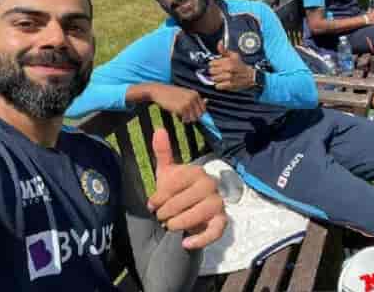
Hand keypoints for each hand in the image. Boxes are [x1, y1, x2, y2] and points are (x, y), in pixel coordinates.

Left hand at [147, 129, 226, 249]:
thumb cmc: (175, 192)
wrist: (185, 214)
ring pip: (202, 212)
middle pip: (189, 198)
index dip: (161, 194)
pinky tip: (185, 243)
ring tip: (170, 226)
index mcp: (196, 171)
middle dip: (169, 210)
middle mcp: (210, 184)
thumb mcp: (166, 174)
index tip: (152, 204)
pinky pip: (216, 231)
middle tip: (160, 217)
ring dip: (181, 222)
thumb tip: (159, 129)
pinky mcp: (222, 221)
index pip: (177, 181)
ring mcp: (218, 203)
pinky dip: (201, 239)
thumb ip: (163, 152)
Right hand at [149, 84, 206, 123]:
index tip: (189, 113)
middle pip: (199, 116)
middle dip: (192, 117)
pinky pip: (185, 120)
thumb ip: (196, 99)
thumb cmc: (172, 94)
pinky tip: (176, 114)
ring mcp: (188, 103)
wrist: (159, 91)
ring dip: (187, 119)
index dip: (197, 114)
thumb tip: (207, 101)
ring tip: (180, 115)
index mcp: (195, 94)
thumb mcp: (185, 94)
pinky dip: (181, 120)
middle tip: (184, 115)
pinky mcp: (181, 108)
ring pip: (193, 119)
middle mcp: (193, 98)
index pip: (203, 110)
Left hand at [208, 41, 254, 90]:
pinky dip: (219, 84)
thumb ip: (224, 50)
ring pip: (214, 78)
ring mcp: (228, 78)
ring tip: (220, 76)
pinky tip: (222, 81)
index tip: (215, 64)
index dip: (213, 63)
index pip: (212, 63)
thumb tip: (219, 43)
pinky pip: (218, 86)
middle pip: (211, 71)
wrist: (250, 76)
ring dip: (216, 77)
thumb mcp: (234, 55)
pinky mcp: (229, 86)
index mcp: (228, 62)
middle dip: (213, 70)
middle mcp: (228, 70)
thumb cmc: (241, 65)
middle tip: (218, 70)